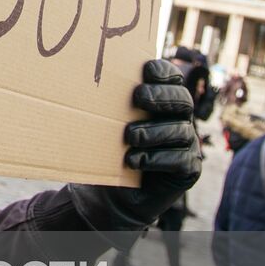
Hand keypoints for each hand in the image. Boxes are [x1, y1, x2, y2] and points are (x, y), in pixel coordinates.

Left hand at [68, 59, 201, 243]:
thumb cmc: (106, 150)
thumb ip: (104, 102)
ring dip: (154, 131)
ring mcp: (187, 144)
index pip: (173, 79)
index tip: (145, 70)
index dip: (164, 72)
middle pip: (182, 100)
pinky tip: (134, 160)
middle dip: (161, 96)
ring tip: (130, 136)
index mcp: (164, 101)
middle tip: (137, 97)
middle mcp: (180, 119)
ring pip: (180, 131)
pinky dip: (157, 159)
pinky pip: (180, 160)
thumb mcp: (104, 123)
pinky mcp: (188, 169)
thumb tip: (76, 76)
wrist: (109, 195)